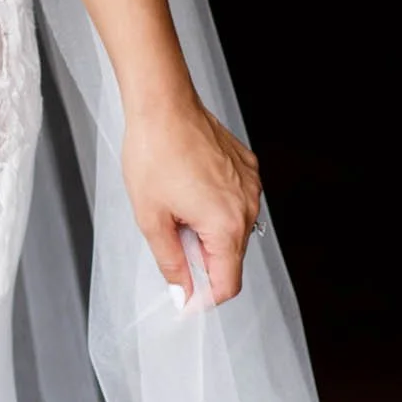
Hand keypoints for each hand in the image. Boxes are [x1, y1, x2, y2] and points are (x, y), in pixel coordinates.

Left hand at [120, 90, 261, 307]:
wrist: (162, 103)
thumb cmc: (153, 152)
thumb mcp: (151, 217)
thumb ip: (171, 262)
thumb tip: (182, 292)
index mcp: (226, 225)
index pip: (227, 284)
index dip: (204, 298)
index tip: (185, 298)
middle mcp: (247, 206)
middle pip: (231, 256)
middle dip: (202, 258)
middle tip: (171, 236)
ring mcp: (250, 184)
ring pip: (234, 227)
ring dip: (209, 230)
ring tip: (178, 205)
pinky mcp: (247, 166)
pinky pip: (236, 199)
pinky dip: (216, 204)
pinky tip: (190, 186)